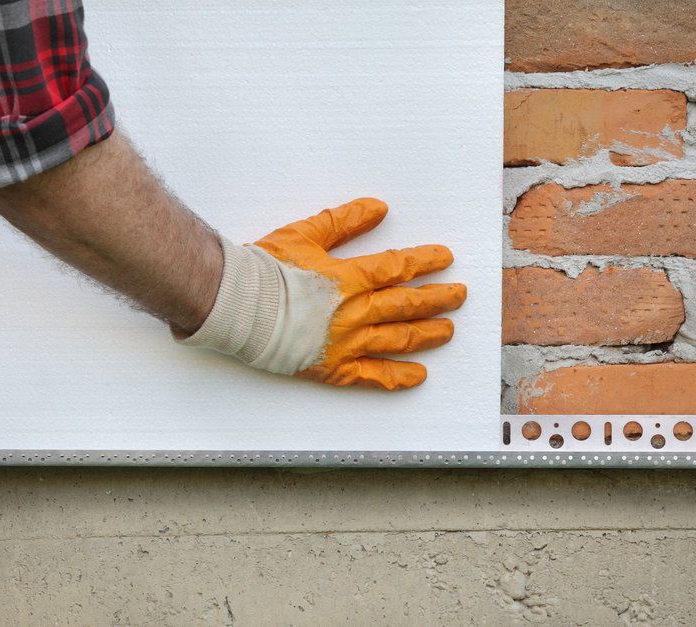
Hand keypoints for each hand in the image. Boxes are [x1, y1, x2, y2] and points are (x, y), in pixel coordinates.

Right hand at [180, 198, 465, 389]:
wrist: (236, 305)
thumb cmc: (265, 269)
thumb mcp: (305, 234)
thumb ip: (344, 221)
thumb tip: (379, 208)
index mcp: (349, 278)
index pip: (398, 268)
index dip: (425, 262)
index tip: (445, 259)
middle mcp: (354, 312)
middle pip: (407, 305)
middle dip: (437, 299)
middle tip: (459, 295)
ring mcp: (346, 343)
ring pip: (398, 339)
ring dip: (427, 334)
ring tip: (448, 330)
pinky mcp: (333, 368)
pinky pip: (372, 377)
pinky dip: (398, 377)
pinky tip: (418, 375)